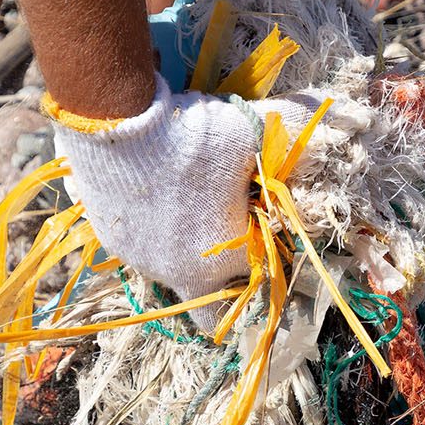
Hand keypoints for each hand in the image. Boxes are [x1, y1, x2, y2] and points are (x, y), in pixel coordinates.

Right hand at [56, 73, 316, 330]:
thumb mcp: (248, 134)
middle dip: (225, 281)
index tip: (263, 224)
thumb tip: (311, 122)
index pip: (260, 274)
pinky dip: (152, 231)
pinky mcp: (114, 244)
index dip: (266, 248)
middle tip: (228, 240)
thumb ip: (280, 141)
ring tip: (186, 203)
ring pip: (174, 273)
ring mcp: (143, 262)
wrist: (116, 122)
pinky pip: (142, 248)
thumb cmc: (193, 135)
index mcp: (226, 260)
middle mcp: (182, 274)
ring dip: (186, 249)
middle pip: (213, 301)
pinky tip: (154, 195)